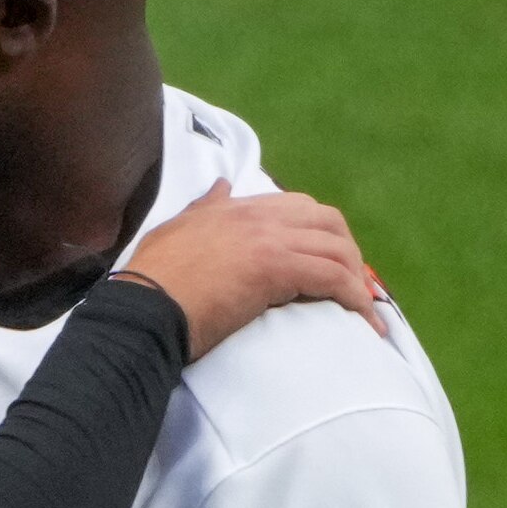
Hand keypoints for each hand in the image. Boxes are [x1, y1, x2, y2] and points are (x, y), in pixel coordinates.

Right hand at [125, 180, 387, 358]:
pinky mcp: (278, 267)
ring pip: (336, 247)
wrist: (143, 310)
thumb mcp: (174, 231)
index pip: (294, 207)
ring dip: (356, 279)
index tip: (328, 263)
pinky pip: (334, 277)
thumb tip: (221, 185)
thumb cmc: (150, 284)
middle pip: (326, 220)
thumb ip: (203, 208)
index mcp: (233, 208)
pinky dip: (355, 297)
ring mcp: (269, 238)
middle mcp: (256, 216)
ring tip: (363, 310)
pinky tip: (361, 321)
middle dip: (347, 251)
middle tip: (351, 286)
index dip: (318, 234)